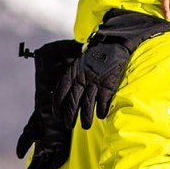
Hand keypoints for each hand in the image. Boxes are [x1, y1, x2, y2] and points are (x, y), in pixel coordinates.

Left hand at [54, 10, 169, 129]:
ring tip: (85, 126)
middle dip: (69, 116)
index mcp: (72, 72)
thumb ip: (73, 77)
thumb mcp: (79, 63)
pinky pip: (103, 102)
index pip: (60, 93)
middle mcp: (82, 78)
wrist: (113, 43)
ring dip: (85, 118)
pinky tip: (101, 115)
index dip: (57, 107)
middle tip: (68, 125)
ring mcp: (95, 82)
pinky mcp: (108, 84)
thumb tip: (67, 93)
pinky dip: (102, 110)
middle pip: (72, 102)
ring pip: (87, 105)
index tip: (56, 116)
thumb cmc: (95, 55)